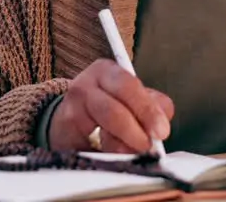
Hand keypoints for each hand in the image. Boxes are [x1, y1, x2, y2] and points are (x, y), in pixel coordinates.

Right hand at [48, 59, 174, 153]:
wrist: (69, 121)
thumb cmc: (109, 106)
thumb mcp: (133, 98)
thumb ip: (154, 106)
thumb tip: (161, 125)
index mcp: (106, 71)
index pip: (129, 87)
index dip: (147, 110)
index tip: (161, 131)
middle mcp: (85, 85)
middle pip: (113, 110)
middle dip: (136, 131)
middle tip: (149, 147)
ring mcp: (70, 109)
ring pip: (100, 132)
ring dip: (123, 145)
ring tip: (134, 152)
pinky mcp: (64, 133)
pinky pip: (88, 146)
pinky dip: (106, 154)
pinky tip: (114, 155)